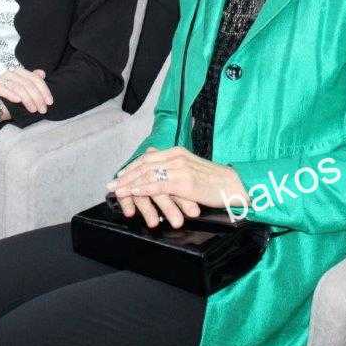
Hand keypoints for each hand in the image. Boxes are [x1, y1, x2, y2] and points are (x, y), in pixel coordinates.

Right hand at [0, 67, 52, 113]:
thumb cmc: (8, 103)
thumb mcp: (23, 94)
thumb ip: (32, 83)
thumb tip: (42, 73)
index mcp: (18, 72)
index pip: (34, 79)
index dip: (44, 90)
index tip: (49, 102)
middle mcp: (9, 73)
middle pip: (27, 83)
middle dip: (37, 97)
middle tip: (43, 109)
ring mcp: (0, 79)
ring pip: (18, 87)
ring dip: (27, 99)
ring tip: (33, 109)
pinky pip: (3, 89)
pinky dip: (12, 95)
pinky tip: (18, 101)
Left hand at [107, 146, 245, 222]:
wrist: (234, 185)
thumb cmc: (213, 181)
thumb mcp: (190, 167)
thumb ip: (173, 165)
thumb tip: (156, 160)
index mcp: (177, 152)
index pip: (148, 157)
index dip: (132, 167)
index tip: (119, 175)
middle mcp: (176, 157)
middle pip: (144, 164)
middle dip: (126, 175)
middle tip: (111, 185)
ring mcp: (179, 169)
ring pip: (148, 174)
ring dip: (129, 183)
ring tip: (117, 190)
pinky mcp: (183, 182)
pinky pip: (157, 185)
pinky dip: (142, 189)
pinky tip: (132, 193)